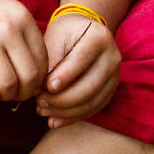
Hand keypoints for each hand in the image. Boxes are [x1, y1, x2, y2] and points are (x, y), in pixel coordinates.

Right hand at [0, 0, 48, 111]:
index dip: (40, 78)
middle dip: (26, 92)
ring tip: (1, 98)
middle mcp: (9, 29)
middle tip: (18, 97)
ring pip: (8, 84)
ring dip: (7, 97)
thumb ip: (18, 34)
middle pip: (30, 75)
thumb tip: (29, 71)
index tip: (31, 85)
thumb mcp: (3, 10)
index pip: (43, 57)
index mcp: (22, 17)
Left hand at [36, 13, 120, 127]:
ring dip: (65, 112)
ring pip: (91, 102)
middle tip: (39, 102)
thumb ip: (50, 60)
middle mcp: (112, 57)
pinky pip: (92, 109)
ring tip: (42, 110)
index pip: (81, 60)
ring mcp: (115, 77)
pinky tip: (54, 121)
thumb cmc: (65, 34)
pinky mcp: (110, 92)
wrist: (82, 33)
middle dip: (62, 99)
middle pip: (89, 86)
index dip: (64, 76)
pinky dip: (72, 117)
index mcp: (99, 37)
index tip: (46, 87)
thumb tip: (41, 89)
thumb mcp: (55, 38)